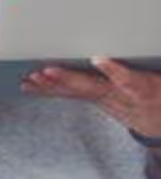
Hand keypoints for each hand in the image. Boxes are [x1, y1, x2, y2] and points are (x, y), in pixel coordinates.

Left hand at [24, 58, 160, 140]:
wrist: (157, 119)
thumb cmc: (159, 91)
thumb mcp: (160, 81)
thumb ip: (144, 75)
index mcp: (141, 88)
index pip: (128, 80)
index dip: (114, 71)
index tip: (98, 59)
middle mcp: (118, 96)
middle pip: (92, 87)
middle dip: (67, 79)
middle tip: (46, 71)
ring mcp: (104, 100)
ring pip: (75, 93)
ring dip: (51, 86)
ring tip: (31, 78)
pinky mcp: (94, 100)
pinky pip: (70, 95)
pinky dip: (48, 90)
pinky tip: (30, 86)